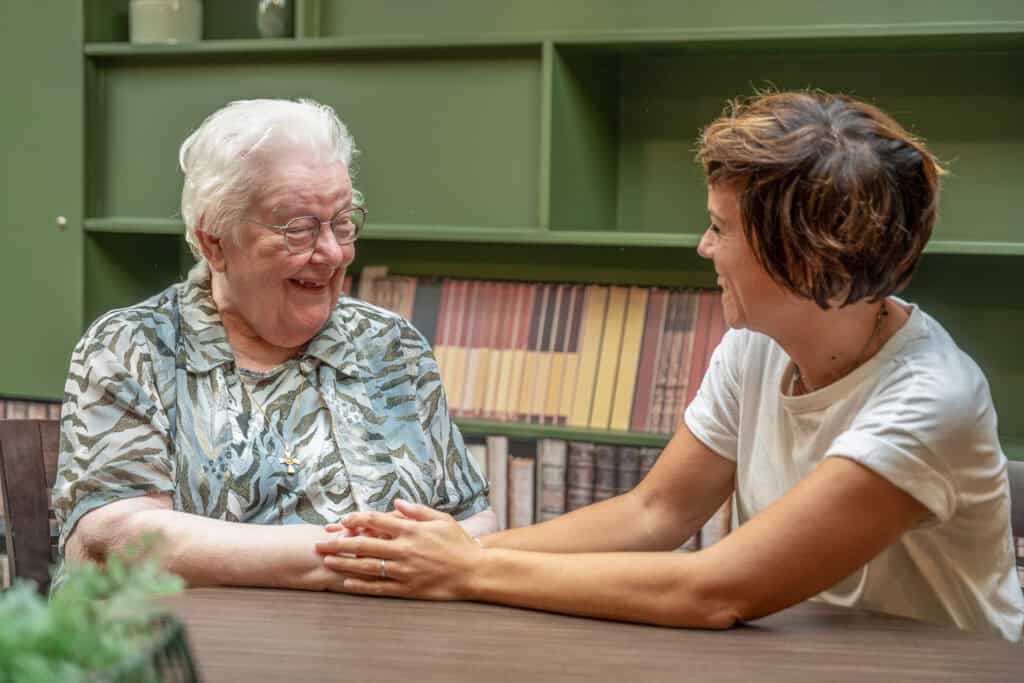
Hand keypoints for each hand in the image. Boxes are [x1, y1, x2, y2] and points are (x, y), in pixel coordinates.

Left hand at [314, 499, 482, 599]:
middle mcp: (404, 550)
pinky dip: (360, 587)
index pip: (376, 521)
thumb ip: (417, 510)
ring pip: (366, 567)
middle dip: (338, 544)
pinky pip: (378, 588)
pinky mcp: (406, 589)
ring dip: (343, 564)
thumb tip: (397, 502)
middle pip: (363, 544)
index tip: (341, 521)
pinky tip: (346, 584)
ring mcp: (404, 571)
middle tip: (319, 544)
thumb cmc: (459, 543)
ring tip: (326, 562)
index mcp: (411, 530)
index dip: (355, 519)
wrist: (474, 572)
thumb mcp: (442, 519)